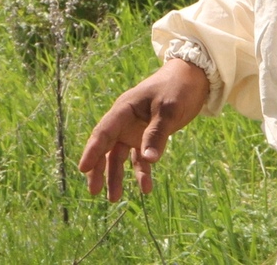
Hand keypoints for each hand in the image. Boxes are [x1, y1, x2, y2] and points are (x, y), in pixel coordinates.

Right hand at [78, 59, 208, 201]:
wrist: (193, 77)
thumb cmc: (177, 88)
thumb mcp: (169, 110)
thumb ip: (157, 134)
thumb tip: (149, 161)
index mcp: (124, 109)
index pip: (104, 132)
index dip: (92, 150)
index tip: (83, 168)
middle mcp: (125, 121)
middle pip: (106, 147)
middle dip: (99, 169)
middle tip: (94, 191)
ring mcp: (135, 130)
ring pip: (119, 156)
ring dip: (116, 175)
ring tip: (113, 198)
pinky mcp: (147, 136)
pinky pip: (139, 157)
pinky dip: (141, 172)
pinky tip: (146, 188)